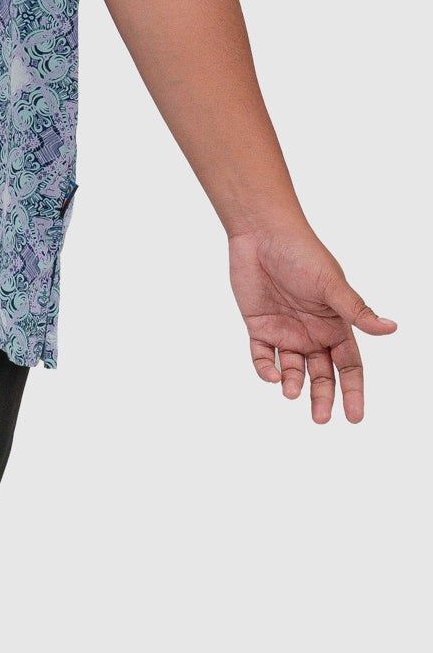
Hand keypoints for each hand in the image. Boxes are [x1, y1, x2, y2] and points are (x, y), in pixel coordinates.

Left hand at [228, 226, 396, 422]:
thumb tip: (391, 329)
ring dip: (293, 385)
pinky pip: (263, 357)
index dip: (353, 391)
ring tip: (292, 393)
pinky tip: (271, 375)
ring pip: (293, 370)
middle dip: (322, 398)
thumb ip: (357, 311)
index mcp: (335, 325)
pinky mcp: (260, 327)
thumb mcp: (332, 284)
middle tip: (320, 418)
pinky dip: (266, 370)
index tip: (355, 417)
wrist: (261, 234)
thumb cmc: (302, 253)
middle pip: (321, 375)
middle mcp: (312, 332)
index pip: (349, 366)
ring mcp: (285, 331)